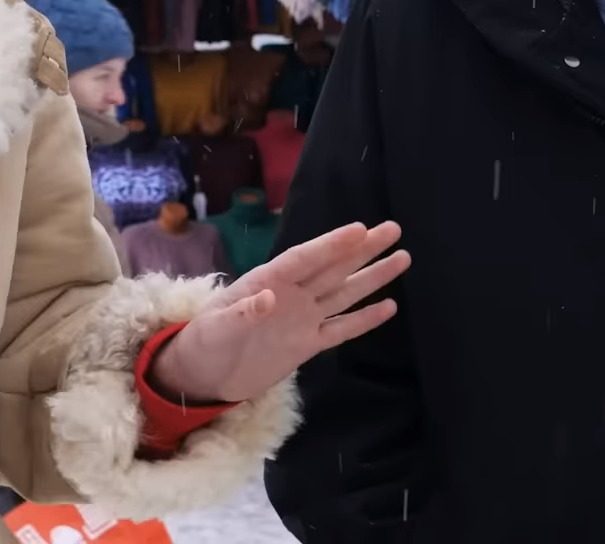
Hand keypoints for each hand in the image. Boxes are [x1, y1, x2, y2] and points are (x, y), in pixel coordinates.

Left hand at [148, 221, 408, 404]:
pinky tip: (389, 307)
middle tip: (393, 228)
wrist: (203, 376)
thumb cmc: (203, 342)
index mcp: (268, 281)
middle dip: (363, 249)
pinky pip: (342, 329)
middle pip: (333, 267)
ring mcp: (302, 318)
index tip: (360, 229)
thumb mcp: (217, 327)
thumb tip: (268, 297)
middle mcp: (292, 294)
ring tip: (402, 257)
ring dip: (372, 277)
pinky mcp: (307, 344)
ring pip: (344, 293)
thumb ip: (242, 313)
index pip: (304, 259)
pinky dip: (365, 319)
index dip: (331, 245)